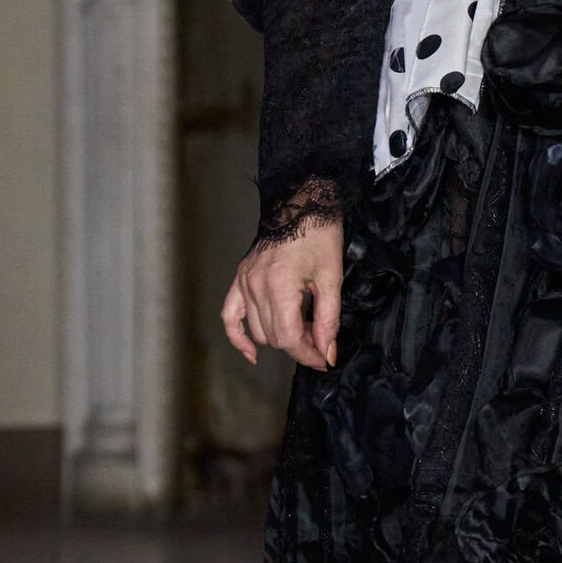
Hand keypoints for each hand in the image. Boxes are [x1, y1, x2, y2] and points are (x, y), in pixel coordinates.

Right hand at [221, 219, 342, 370]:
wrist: (301, 203)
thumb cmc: (319, 233)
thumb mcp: (331, 278)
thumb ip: (328, 320)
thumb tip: (327, 352)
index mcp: (279, 286)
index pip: (288, 338)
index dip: (308, 354)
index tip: (324, 359)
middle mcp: (255, 286)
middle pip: (274, 337)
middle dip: (300, 345)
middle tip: (321, 339)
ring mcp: (244, 282)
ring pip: (258, 331)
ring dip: (280, 337)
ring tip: (302, 327)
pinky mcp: (240, 278)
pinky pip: (230, 316)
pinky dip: (238, 337)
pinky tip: (251, 352)